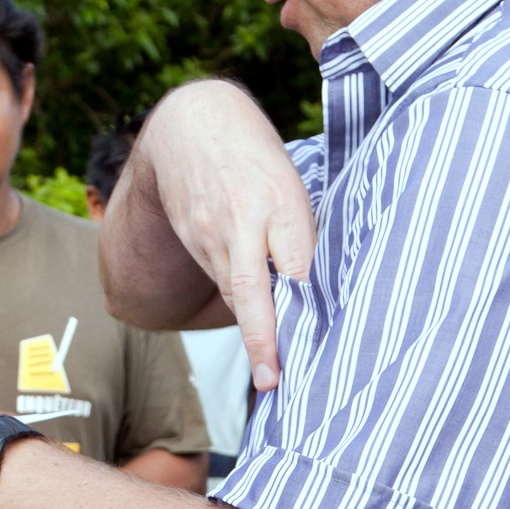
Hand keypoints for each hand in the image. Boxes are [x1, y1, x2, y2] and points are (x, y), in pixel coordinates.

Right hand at [137, 81, 315, 386]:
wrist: (189, 128)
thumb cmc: (256, 159)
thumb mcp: (291, 182)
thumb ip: (302, 233)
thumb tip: (320, 289)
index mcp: (279, 197)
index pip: (295, 259)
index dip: (305, 300)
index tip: (320, 339)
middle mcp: (241, 218)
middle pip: (251, 288)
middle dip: (263, 337)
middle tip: (273, 380)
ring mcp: (210, 234)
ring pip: (235, 294)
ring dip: (255, 333)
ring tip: (272, 372)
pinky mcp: (193, 242)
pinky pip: (221, 283)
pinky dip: (241, 310)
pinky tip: (257, 332)